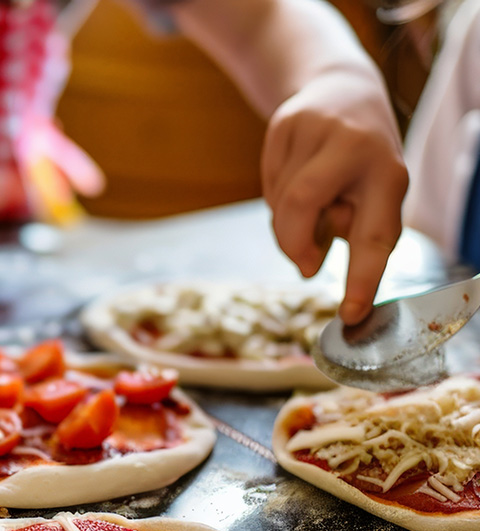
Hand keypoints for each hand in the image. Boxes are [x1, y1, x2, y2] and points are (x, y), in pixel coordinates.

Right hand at [262, 69, 408, 324]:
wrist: (340, 89)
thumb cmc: (361, 159)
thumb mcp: (373, 191)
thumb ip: (348, 227)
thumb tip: (308, 264)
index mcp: (389, 173)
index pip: (374, 235)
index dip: (362, 278)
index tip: (351, 313)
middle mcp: (355, 147)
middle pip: (302, 206)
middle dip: (293, 241)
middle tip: (304, 263)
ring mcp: (315, 131)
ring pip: (280, 199)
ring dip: (287, 219)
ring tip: (309, 205)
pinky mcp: (284, 125)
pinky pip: (268, 183)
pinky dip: (276, 196)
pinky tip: (293, 179)